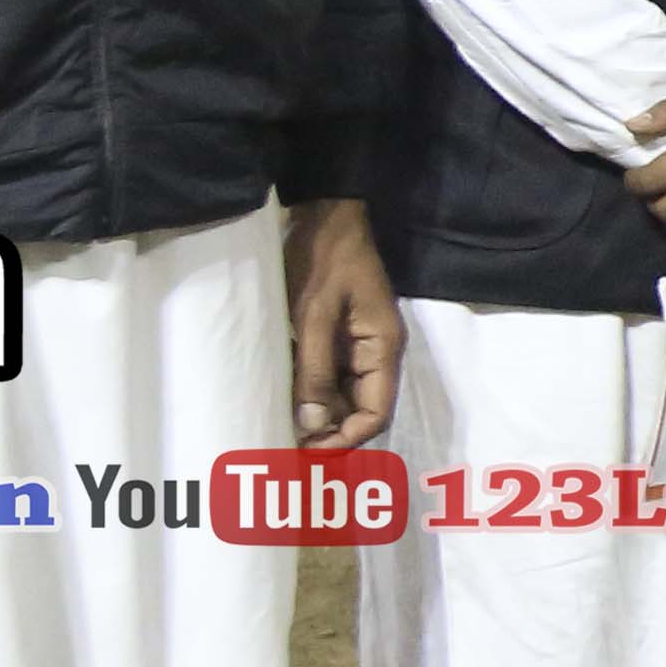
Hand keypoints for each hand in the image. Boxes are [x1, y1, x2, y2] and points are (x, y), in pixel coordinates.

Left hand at [282, 197, 400, 448]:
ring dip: (319, 417)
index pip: (376, 413)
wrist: (324, 213)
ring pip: (344, 397)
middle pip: (360, 410)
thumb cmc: (323, 260)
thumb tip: (313, 426)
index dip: (346, 439)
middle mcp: (375, 353)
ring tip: (283, 432)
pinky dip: (311, 394)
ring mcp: (357, 345)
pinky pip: (330, 377)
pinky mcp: (337, 336)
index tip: (309, 453)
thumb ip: (316, 371)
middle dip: (330, 434)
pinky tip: (285, 402)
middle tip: (288, 450)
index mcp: (382, 348)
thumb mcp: (314, 314)